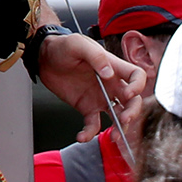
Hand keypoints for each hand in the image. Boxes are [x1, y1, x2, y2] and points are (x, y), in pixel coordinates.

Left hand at [36, 27, 151, 129]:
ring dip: (119, 128)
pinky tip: (82, 137)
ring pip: (118, 116)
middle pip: (132, 101)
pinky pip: (93, 124)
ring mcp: (100, 98)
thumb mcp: (78, 45)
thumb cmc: (63, 47)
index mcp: (113, 67)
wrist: (44, 57)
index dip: (137, 86)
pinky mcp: (87, 108)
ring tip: (113, 137)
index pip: (136, 76)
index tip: (128, 94)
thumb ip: (96, 56)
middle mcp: (111, 85)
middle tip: (124, 119)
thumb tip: (109, 73)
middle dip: (132, 112)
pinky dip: (90, 133)